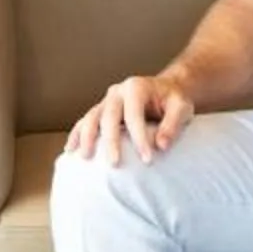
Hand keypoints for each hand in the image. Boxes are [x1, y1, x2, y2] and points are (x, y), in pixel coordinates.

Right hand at [66, 74, 193, 167]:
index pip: (134, 114)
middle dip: (110, 140)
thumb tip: (161, 146)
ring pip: (91, 117)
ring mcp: (106, 100)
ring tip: (85, 157)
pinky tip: (71, 150)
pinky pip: (85, 121)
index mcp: (136, 87)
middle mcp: (117, 91)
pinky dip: (77, 134)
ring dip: (86, 137)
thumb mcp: (181, 108)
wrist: (164, 91)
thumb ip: (173, 124)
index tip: (147, 160)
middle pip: (108, 116)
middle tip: (114, 164)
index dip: (139, 137)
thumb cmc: (173, 100)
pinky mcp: (100, 110)